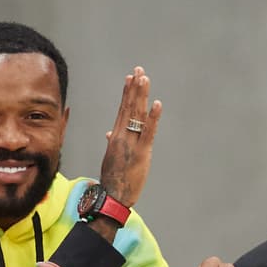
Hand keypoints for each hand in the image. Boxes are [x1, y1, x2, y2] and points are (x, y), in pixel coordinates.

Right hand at [99, 67, 162, 207]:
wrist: (112, 196)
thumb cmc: (112, 179)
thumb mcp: (111, 158)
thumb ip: (112, 142)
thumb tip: (109, 133)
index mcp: (116, 137)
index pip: (122, 110)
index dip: (127, 93)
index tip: (130, 78)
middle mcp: (122, 136)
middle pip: (129, 107)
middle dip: (135, 88)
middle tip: (139, 70)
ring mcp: (132, 143)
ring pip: (137, 115)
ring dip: (142, 96)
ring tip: (145, 79)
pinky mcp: (142, 153)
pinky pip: (149, 132)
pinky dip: (153, 117)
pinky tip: (157, 104)